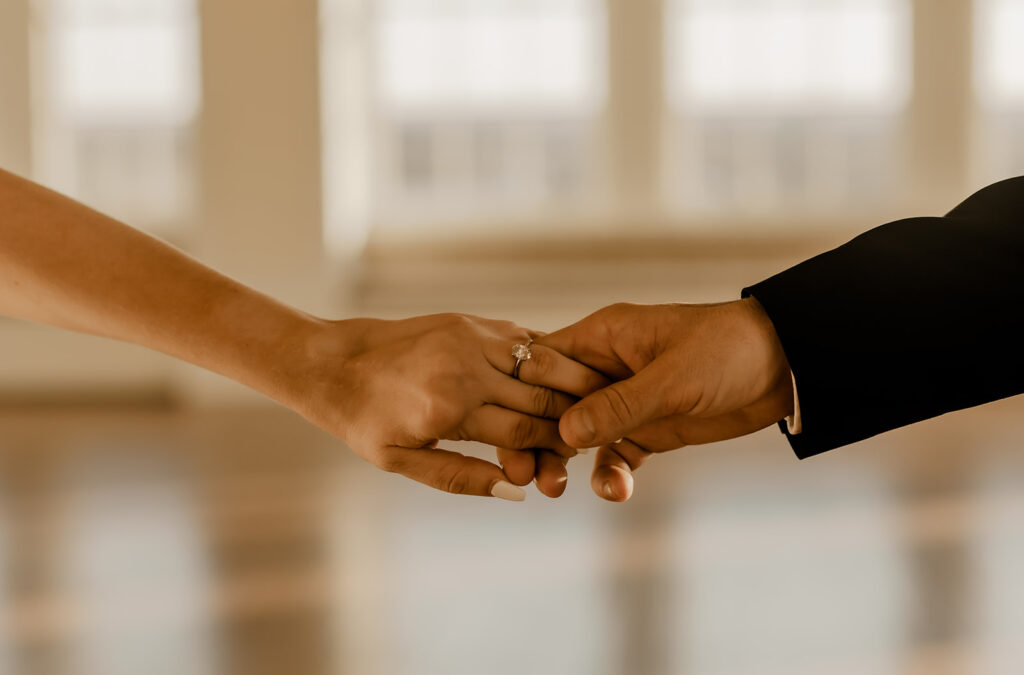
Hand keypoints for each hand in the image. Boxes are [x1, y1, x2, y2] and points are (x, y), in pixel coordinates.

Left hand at [291, 313, 606, 498]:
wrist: (334, 362)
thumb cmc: (365, 420)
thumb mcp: (402, 462)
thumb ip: (461, 477)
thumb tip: (517, 491)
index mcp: (449, 406)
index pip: (524, 430)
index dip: (554, 449)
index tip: (575, 462)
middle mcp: (465, 366)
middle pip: (542, 396)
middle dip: (572, 419)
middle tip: (598, 433)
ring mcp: (471, 336)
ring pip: (543, 363)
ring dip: (572, 385)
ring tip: (595, 403)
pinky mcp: (472, 321)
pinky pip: (525, 341)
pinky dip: (549, 360)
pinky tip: (566, 375)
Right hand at [538, 299, 792, 501]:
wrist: (788, 366)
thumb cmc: (730, 350)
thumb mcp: (675, 377)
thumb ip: (620, 405)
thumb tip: (565, 433)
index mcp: (603, 337)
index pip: (543, 366)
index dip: (521, 400)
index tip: (510, 439)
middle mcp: (606, 367)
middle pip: (553, 406)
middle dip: (537, 441)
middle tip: (526, 478)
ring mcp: (627, 399)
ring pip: (579, 436)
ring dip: (566, 463)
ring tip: (557, 490)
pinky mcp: (651, 428)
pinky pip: (616, 455)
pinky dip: (610, 474)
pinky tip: (616, 492)